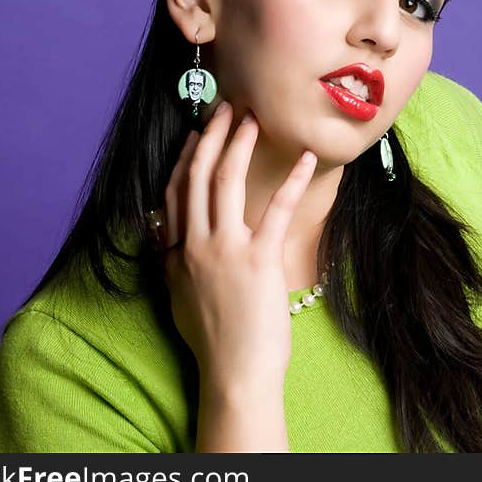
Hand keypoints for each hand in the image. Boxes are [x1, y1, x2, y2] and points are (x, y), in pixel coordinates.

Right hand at [160, 102, 317, 394]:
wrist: (234, 373)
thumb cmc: (214, 340)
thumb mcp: (180, 297)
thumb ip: (176, 264)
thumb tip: (175, 243)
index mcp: (176, 253)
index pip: (175, 192)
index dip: (186, 157)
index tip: (197, 132)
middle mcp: (195, 244)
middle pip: (198, 176)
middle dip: (211, 136)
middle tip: (226, 108)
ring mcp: (226, 250)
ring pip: (226, 182)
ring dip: (239, 145)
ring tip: (252, 119)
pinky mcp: (259, 259)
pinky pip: (275, 209)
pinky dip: (292, 180)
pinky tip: (306, 159)